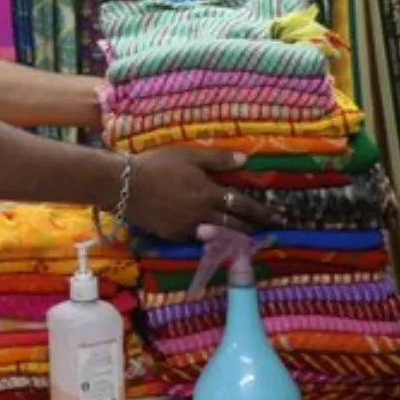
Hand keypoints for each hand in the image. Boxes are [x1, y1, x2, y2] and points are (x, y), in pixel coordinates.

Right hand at [125, 148, 273, 240]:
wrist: (124, 185)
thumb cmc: (156, 165)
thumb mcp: (188, 155)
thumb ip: (217, 159)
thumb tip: (245, 160)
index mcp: (208, 193)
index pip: (242, 204)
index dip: (260, 211)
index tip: (276, 217)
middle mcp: (202, 214)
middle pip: (233, 225)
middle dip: (251, 229)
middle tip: (265, 233)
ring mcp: (187, 228)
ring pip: (217, 237)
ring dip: (233, 240)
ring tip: (245, 242)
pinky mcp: (172, 236)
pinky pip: (196, 241)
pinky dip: (209, 243)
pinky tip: (214, 244)